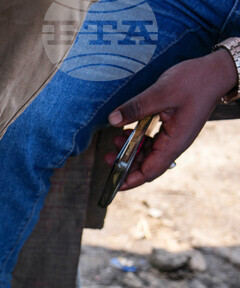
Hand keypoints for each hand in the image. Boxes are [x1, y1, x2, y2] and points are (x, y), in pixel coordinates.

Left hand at [106, 50, 238, 189]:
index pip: (150, 171)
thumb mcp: (162, 92)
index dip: (129, 179)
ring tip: (115, 139)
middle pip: (146, 165)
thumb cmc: (195, 81)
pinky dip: (137, 140)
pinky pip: (151, 141)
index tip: (112, 181)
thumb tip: (113, 119)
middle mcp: (174, 144)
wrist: (215, 71)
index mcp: (174, 142)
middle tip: (107, 156)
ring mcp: (173, 137)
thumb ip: (136, 107)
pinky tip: (126, 131)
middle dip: (125, 164)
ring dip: (130, 150)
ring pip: (147, 153)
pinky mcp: (170, 128)